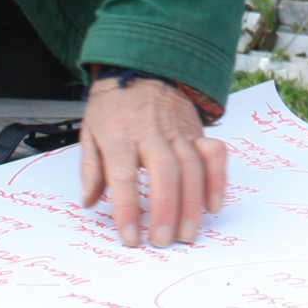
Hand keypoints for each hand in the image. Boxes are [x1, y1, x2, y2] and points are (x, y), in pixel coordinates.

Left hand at [78, 75, 226, 246]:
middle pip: (164, 172)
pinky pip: (214, 154)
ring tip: (187, 234)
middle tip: (163, 240)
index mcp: (119, 134)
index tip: (129, 237)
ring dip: (192, 204)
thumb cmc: (112, 106)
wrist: (142, 66)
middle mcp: (151, 132)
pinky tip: (214, 205)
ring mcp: (178, 130)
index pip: (123, 175)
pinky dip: (218, 179)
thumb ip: (91, 168)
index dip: (127, 208)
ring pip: (191, 167)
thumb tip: (89, 202)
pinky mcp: (197, 131)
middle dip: (165, 209)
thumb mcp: (90, 131)